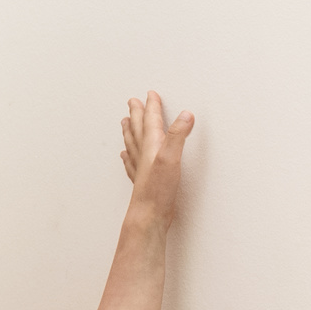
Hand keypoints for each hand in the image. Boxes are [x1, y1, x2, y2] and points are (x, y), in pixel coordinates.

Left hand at [117, 92, 192, 235]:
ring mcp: (141, 168)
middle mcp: (143, 154)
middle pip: (138, 128)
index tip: (150, 94)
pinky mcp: (142, 181)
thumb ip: (178, 135)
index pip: (151, 120)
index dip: (152, 106)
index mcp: (151, 145)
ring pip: (132, 144)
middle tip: (133, 102)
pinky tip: (126, 155)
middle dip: (137, 114)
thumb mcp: (172, 158)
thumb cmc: (158, 189)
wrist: (148, 215)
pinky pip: (132, 162)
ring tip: (126, 122)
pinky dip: (129, 155)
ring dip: (130, 131)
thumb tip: (185, 115)